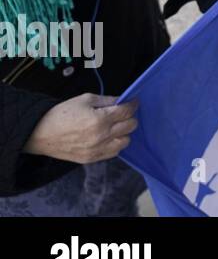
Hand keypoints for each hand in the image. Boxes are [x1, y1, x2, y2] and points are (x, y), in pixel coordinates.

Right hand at [22, 94, 137, 163]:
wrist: (41, 134)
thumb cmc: (62, 114)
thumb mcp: (85, 99)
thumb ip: (107, 100)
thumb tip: (122, 101)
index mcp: (99, 119)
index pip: (126, 111)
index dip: (132, 104)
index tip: (133, 102)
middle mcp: (101, 136)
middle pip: (130, 126)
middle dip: (129, 117)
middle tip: (123, 113)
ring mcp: (97, 150)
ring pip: (125, 141)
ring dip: (124, 132)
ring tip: (115, 126)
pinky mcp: (92, 159)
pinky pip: (114, 152)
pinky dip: (115, 144)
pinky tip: (109, 137)